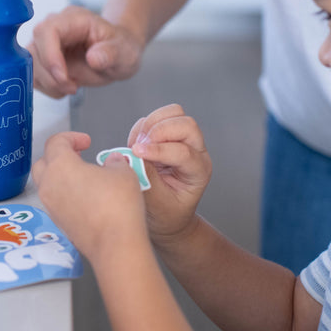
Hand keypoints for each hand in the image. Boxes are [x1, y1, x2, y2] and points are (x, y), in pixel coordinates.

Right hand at [28, 5, 143, 97]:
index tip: (64, 76)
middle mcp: (56, 28)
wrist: (117, 53)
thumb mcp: (125, 52)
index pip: (47, 29)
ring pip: (30, 65)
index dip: (49, 54)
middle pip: (34, 49)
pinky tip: (66, 86)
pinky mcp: (43, 59)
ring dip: (49, 83)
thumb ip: (111, 53)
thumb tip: (94, 58)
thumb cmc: (121, 47)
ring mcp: (47, 43)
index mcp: (75, 19)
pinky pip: (34, 75)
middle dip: (50, 75)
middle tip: (73, 87)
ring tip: (72, 87)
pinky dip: (48, 87)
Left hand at [32, 131, 146, 261]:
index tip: (85, 141)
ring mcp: (52, 206)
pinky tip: (87, 196)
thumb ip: (115, 162)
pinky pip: (56, 202)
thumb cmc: (117, 206)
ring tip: (85, 176)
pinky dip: (66, 194)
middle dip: (59, 155)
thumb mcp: (123, 172)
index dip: (71, 137)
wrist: (115, 244)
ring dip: (62, 176)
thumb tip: (113, 162)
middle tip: (78, 155)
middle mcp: (50, 185)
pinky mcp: (59, 223)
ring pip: (48, 184)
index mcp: (60, 166)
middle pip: (43, 162)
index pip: (55, 142)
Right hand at [128, 104, 211, 246]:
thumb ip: (147, 178)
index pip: (183, 152)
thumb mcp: (157, 204)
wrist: (167, 216)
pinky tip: (136, 145)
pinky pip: (156, 117)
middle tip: (139, 147)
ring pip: (174, 113)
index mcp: (198, 171)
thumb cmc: (166, 214)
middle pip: (186, 124)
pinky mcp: (168, 135)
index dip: (158, 150)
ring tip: (138, 144)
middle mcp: (196, 152)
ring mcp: (183, 140)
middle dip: (159, 131)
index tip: (136, 153)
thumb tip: (132, 156)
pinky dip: (142, 127)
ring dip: (151, 124)